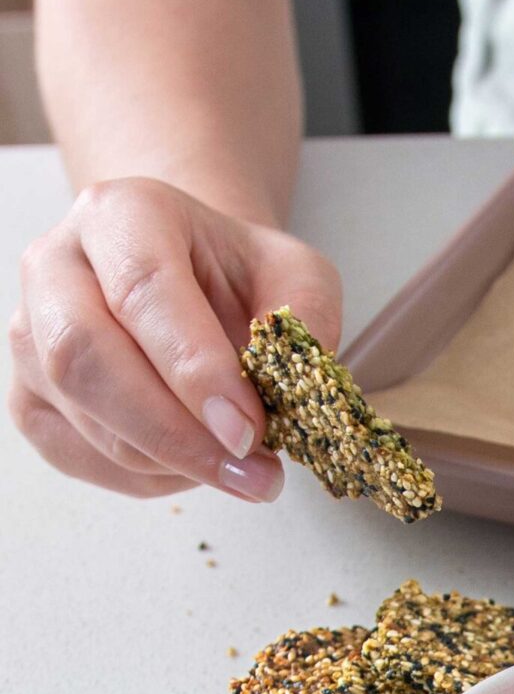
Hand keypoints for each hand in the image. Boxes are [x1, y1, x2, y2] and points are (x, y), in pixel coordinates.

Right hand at [9, 176, 341, 500]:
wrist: (190, 284)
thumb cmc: (234, 279)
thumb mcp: (294, 275)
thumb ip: (305, 317)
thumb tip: (294, 389)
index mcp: (122, 215)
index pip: (142, 289)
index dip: (194, 370)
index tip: (249, 430)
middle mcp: (56, 264)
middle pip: (85, 357)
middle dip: (175, 432)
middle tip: (251, 472)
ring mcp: (31, 333)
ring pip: (85, 416)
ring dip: (173, 462)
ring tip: (240, 469)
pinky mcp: (28, 395)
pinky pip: (79, 455)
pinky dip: (146, 478)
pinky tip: (194, 467)